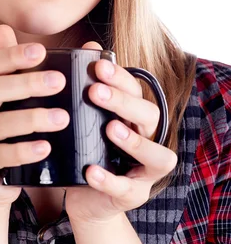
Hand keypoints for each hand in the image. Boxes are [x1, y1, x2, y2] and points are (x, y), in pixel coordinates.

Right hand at [0, 24, 68, 207]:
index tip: (42, 50)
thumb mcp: (15, 103)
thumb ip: (22, 71)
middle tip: (59, 82)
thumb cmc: (9, 134)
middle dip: (26, 84)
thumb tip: (31, 32)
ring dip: (31, 119)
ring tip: (63, 118)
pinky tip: (45, 148)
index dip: (12, 56)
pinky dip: (22, 151)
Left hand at [65, 41, 177, 225]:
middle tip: (96, 92)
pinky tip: (91, 171)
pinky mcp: (133, 196)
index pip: (137, 91)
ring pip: (157, 156)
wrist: (85, 198)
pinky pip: (127, 188)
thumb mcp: (86, 118)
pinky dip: (110, 179)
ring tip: (109, 129)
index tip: (98, 66)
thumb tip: (87, 46)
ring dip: (134, 141)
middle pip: (150, 116)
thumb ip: (89, 86)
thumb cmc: (88, 149)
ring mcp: (145, 171)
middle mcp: (149, 140)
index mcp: (136, 117)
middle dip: (124, 103)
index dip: (121, 77)